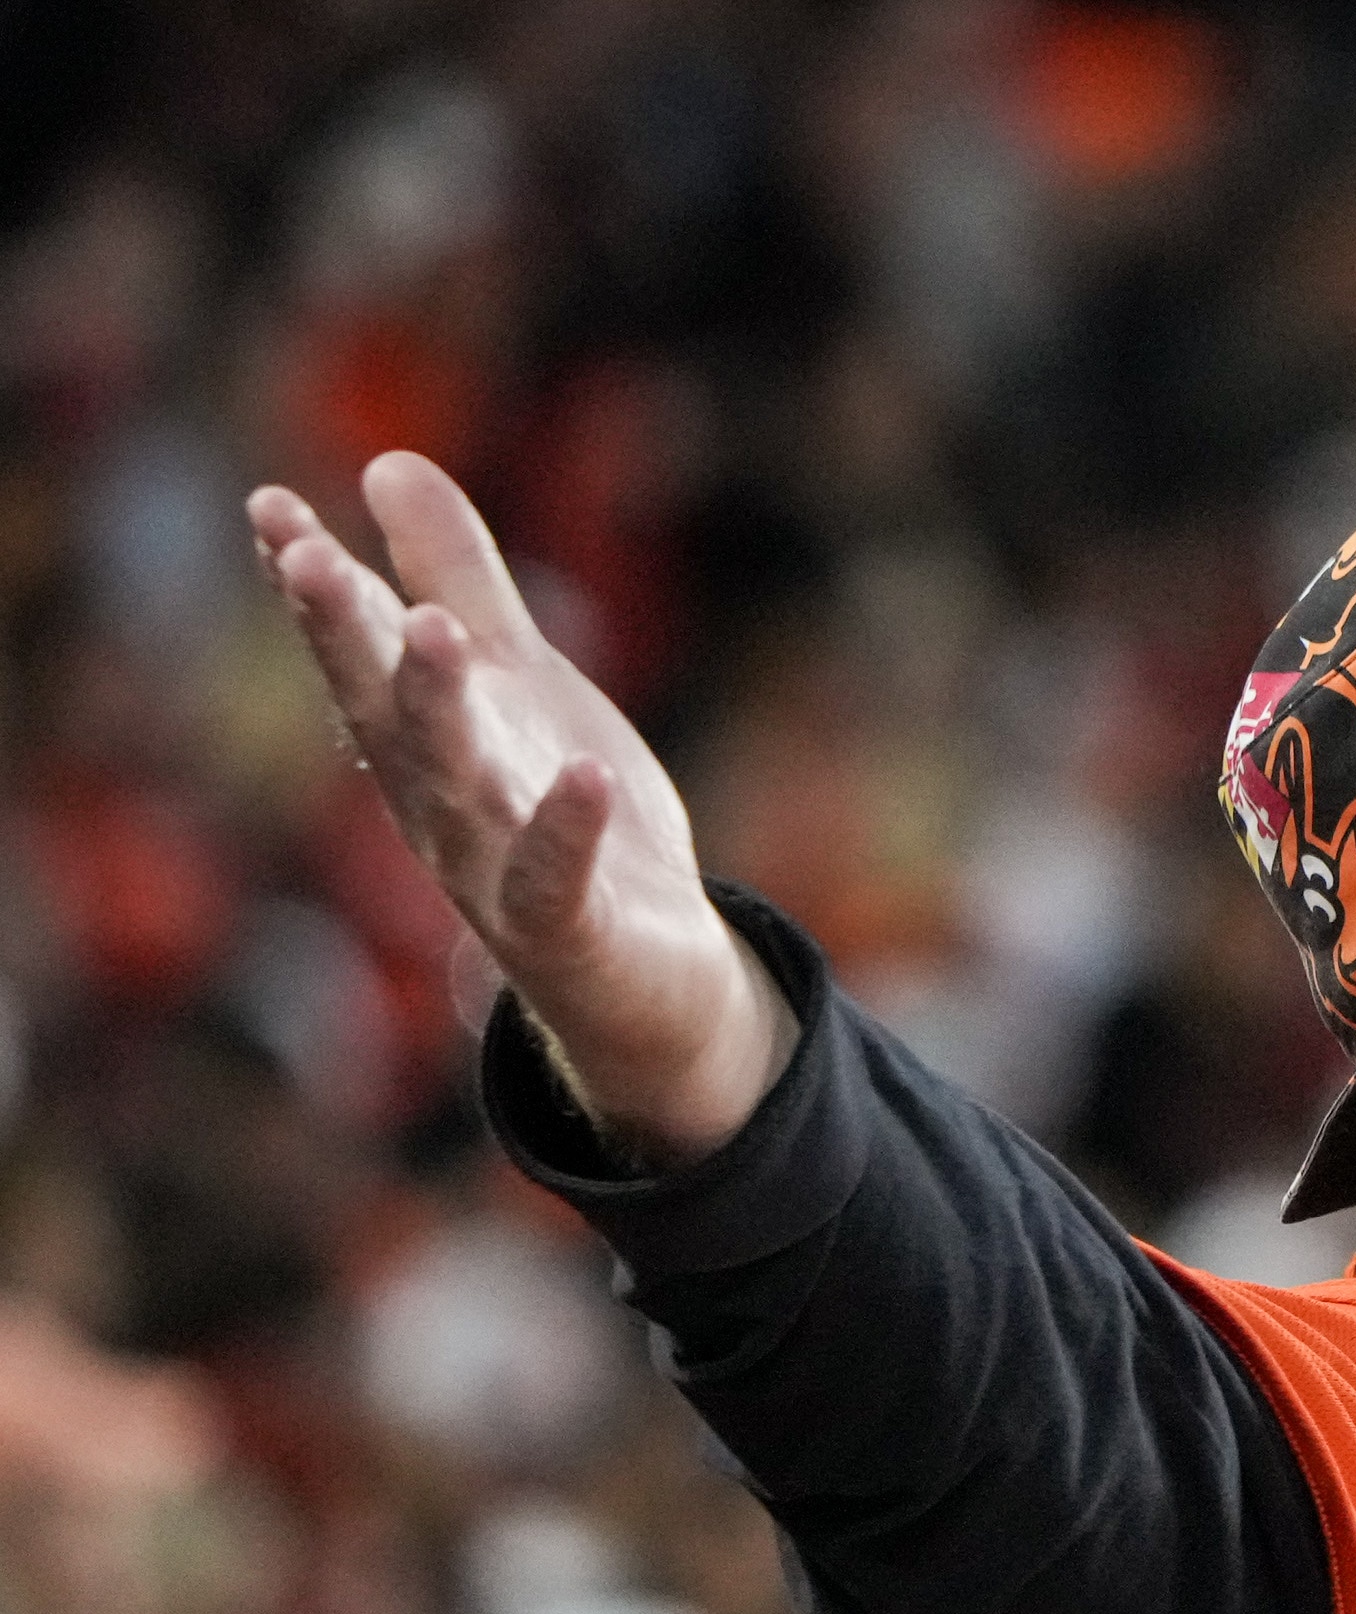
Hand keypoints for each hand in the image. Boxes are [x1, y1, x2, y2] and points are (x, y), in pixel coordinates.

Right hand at [247, 452, 782, 1163]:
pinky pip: (554, 882)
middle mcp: (438, 802)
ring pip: (453, 786)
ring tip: (433, 629)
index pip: (358, 653)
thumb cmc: (564, 814)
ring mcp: (493, 869)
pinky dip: (564, 831)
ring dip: (436, 710)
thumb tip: (387, 462)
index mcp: (420, 738)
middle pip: (383, 711)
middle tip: (310, 559)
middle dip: (345, 638)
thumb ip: (457, 580)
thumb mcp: (516, 681)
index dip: (314, 585)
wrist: (647, 973)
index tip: (272, 507)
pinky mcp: (565, 930)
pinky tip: (582, 773)